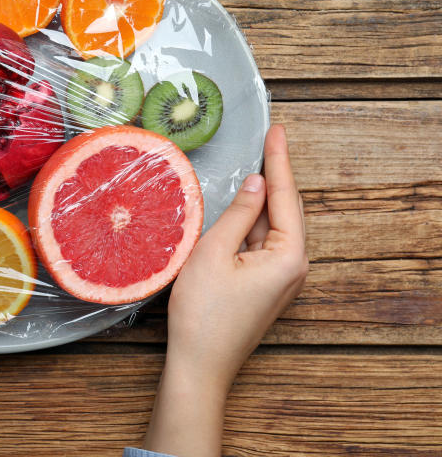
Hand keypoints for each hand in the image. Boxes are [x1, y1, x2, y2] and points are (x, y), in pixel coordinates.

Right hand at [143, 124, 307, 456]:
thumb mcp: (214, 252)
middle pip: (284, 209)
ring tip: (255, 163)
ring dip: (260, 198)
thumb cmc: (204, 312)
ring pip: (271, 226)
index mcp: (288, 255)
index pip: (285, 196)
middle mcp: (293, 266)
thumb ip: (238, 213)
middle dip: (275, 174)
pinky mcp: (264, 286)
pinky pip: (260, 244)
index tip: (277, 129)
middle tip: (269, 138)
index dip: (279, 159)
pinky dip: (250, 221)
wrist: (200, 364)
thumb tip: (257, 183)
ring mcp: (279, 278)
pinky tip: (240, 206)